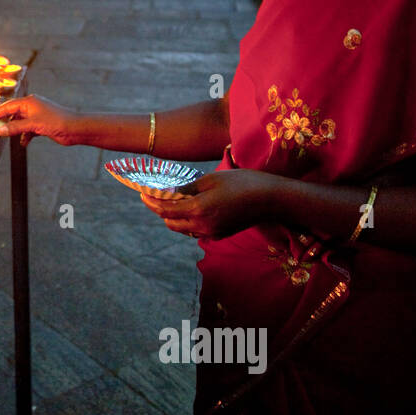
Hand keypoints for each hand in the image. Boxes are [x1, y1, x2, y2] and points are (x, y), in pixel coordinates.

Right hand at [0, 94, 85, 146]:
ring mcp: (37, 116)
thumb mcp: (33, 125)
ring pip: (19, 122)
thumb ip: (15, 127)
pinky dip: (24, 136)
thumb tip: (0, 130)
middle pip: (12, 114)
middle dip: (3, 122)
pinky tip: (23, 143)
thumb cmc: (58, 121)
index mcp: (29, 102)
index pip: (7, 106)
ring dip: (14, 130)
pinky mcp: (41, 125)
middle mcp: (32, 107)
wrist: (75, 129)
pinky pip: (27, 129)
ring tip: (6, 137)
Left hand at [139, 169, 280, 239]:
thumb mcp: (212, 179)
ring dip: (173, 218)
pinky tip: (191, 208)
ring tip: (172, 201)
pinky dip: (188, 222)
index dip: (151, 202)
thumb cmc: (243, 183)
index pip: (165, 210)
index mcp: (198, 210)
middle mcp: (202, 226)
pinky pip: (196, 231)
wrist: (272, 200)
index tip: (142, 193)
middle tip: (155, 197)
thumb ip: (187, 189)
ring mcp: (212, 233)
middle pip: (170, 223)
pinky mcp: (220, 234)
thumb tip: (167, 192)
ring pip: (182, 229)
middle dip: (160, 211)